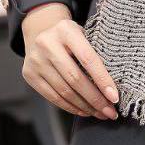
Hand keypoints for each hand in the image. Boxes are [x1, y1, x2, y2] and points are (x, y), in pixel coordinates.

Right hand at [20, 2, 120, 119]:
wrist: (41, 33)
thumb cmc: (70, 37)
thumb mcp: (83, 35)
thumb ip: (95, 54)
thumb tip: (112, 88)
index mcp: (66, 30)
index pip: (88, 59)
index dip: (102, 80)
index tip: (114, 97)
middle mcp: (47, 44)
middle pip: (75, 79)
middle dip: (95, 99)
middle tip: (110, 112)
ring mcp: (36, 60)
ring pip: (64, 91)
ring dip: (84, 106)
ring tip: (99, 113)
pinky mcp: (29, 74)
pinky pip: (52, 96)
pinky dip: (70, 107)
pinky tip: (83, 111)